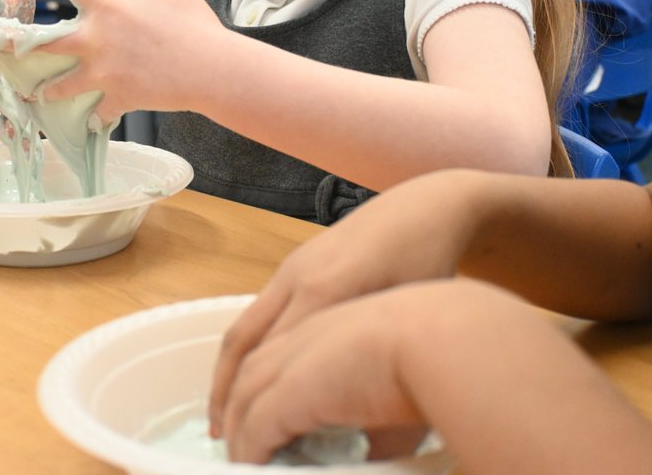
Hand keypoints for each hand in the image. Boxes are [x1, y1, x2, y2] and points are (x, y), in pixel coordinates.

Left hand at [0, 0, 227, 122]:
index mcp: (108, 6)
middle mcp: (96, 38)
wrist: (212, 70)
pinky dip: (91, 119)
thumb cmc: (195, 25)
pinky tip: (84, 127)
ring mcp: (103, 72)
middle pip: (41, 40)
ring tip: (29, 95)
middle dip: (6, 40)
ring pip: (59, 84)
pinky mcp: (116, 98)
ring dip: (43, 91)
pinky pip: (95, 112)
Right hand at [209, 172, 477, 433]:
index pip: (272, 358)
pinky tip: (257, 372)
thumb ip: (375, 366)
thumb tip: (356, 428)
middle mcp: (297, 278)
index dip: (254, 405)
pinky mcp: (297, 262)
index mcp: (325, 292)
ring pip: (245, 325)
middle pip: (243, 343)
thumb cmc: (431, 264)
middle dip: (224, 391)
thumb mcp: (407, 319)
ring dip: (228, 370)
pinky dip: (249, 347)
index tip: (249, 443)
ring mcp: (293, 267)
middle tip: (220, 436)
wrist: (429, 207)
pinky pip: (260, 310)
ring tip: (225, 412)